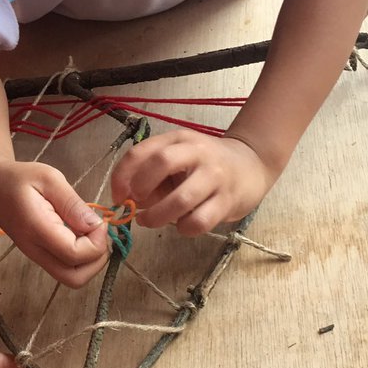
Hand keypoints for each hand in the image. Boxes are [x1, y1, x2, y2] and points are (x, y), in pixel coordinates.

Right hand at [0, 160, 110, 288]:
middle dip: (96, 261)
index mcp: (36, 228)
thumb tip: (95, 226)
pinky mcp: (37, 255)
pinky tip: (81, 235)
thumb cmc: (19, 177)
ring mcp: (34, 255)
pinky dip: (80, 259)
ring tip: (92, 234)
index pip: (75, 255)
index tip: (100, 222)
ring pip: (70, 278)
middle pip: (74, 279)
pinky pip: (63, 268)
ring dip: (89, 262)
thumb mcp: (49, 178)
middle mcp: (34, 249)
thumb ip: (72, 203)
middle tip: (100, 234)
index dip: (97, 243)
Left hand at [110, 131, 272, 235]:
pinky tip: (182, 226)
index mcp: (177, 140)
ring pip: (181, 199)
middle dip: (141, 187)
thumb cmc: (204, 166)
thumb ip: (150, 176)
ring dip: (158, 216)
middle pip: (161, 163)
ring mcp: (215, 176)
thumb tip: (125, 200)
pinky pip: (200, 221)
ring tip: (150, 221)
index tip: (116, 196)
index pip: (140, 152)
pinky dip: (184, 228)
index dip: (121, 176)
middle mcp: (197, 152)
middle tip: (135, 204)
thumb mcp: (177, 160)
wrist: (252, 165)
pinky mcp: (228, 201)